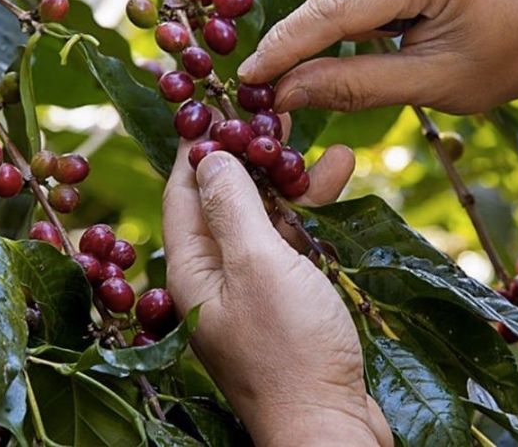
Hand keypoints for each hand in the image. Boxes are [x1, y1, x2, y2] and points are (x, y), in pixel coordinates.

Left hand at [162, 139, 390, 445]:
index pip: (183, 192)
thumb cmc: (291, 348)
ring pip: (262, 219)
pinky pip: (290, 245)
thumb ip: (232, 206)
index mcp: (192, 269)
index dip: (195, 146)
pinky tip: (335, 177)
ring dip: (284, 180)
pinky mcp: (287, 303)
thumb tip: (207, 156)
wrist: (330, 428)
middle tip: (268, 113)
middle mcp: (216, 277)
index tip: (212, 104)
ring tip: (309, 138)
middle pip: (223, 201)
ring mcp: (253, 290)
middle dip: (246, 156)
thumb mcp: (258, 264)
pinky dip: (308, 213)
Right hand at [238, 0, 517, 120]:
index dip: (286, 46)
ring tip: (397, 27)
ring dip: (342, 3)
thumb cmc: (508, 59)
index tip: (252, 78)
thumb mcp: (434, 85)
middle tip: (372, 51)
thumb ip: (354, 87)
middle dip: (322, 20)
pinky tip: (404, 3)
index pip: (334, 6)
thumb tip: (283, 93)